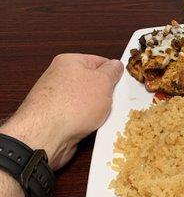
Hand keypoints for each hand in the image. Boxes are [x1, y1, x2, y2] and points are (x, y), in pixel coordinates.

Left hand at [0, 54, 122, 169]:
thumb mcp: (103, 82)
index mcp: (69, 62)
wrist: (47, 135)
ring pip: (87, 102)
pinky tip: (92, 126)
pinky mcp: (56, 118)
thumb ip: (112, 71)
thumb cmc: (73, 104)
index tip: (122, 82)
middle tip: (114, 101)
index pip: (98, 61)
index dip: (112, 72)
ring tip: (101, 116)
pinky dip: (88, 122)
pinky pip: (80, 117)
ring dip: (98, 110)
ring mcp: (57, 99)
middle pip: (92, 83)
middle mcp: (60, 78)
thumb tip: (116, 65)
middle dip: (105, 94)